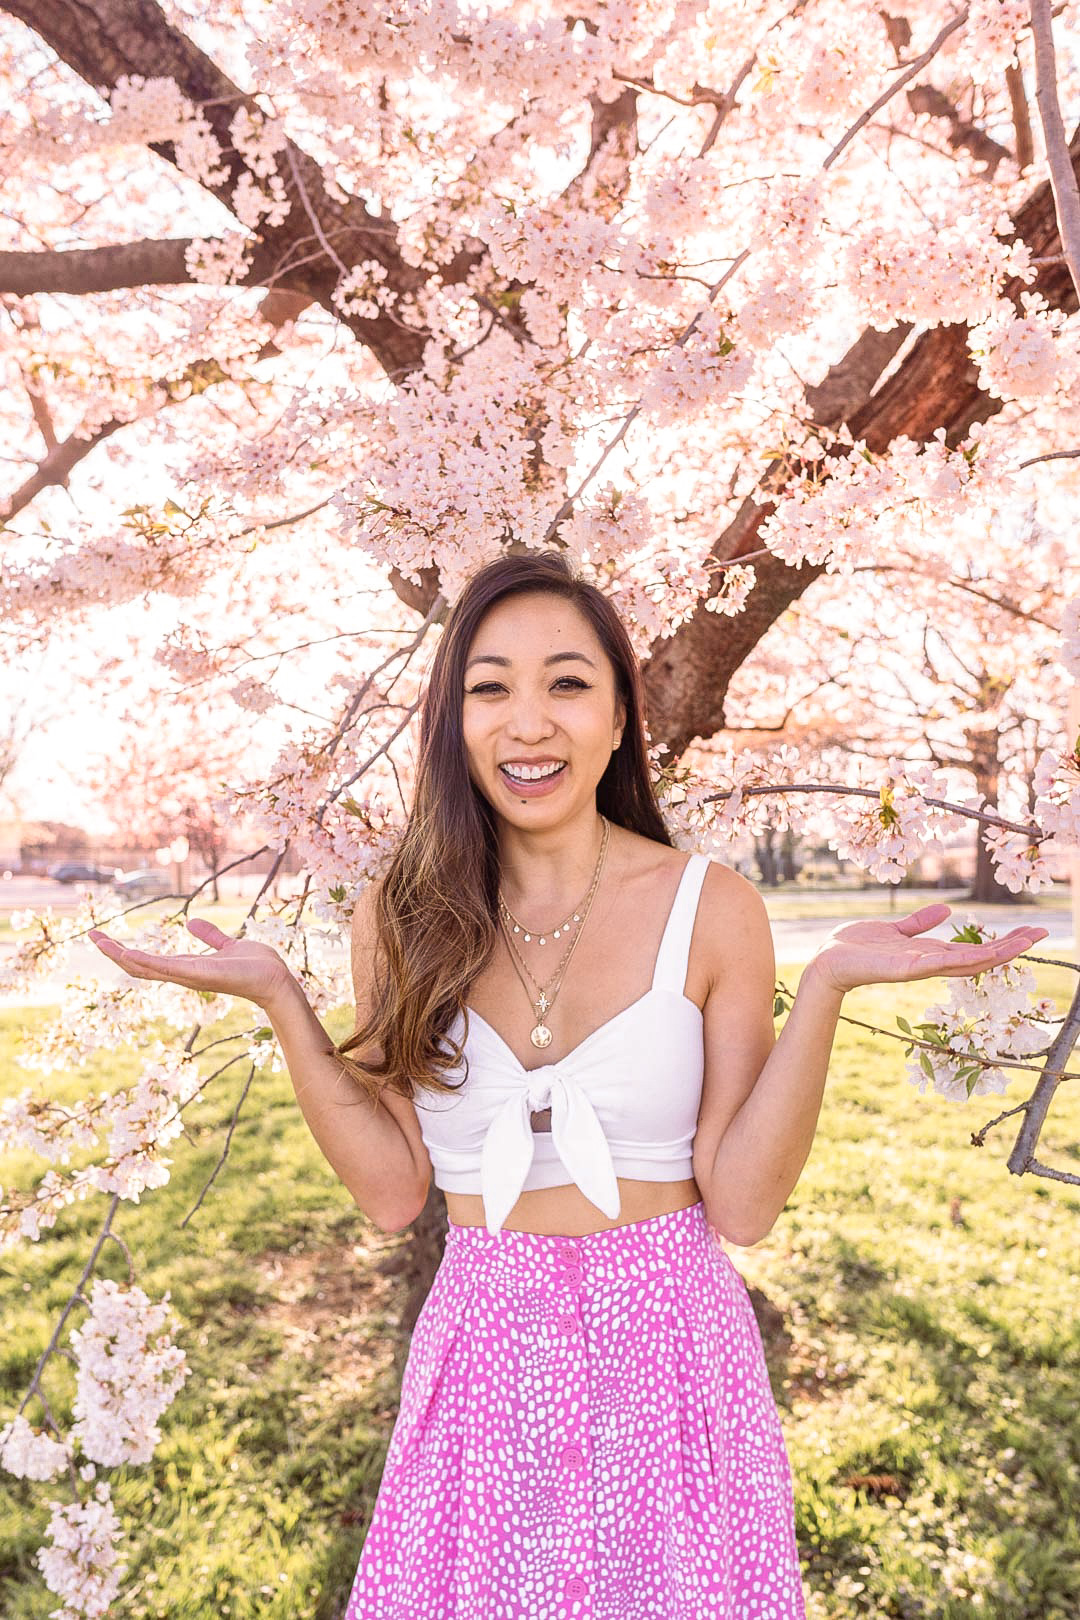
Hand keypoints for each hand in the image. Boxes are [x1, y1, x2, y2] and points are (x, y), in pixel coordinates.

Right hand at [87, 918, 294, 1010]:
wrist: (276, 980)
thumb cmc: (255, 966)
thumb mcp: (228, 945)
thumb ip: (210, 936)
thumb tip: (191, 923)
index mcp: (188, 967)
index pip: (149, 960)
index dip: (125, 950)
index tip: (105, 938)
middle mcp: (184, 974)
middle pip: (140, 965)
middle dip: (114, 952)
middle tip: (91, 935)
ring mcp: (190, 976)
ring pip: (148, 967)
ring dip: (122, 955)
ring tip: (100, 942)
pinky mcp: (201, 974)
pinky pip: (169, 968)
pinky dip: (148, 961)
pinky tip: (129, 953)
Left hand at [806, 903, 1048, 994]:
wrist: (827, 962)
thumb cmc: (856, 948)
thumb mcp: (893, 931)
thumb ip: (919, 924)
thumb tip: (947, 910)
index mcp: (928, 954)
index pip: (974, 948)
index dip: (1003, 942)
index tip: (1031, 931)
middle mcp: (928, 963)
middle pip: (978, 957)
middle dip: (1010, 947)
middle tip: (1040, 934)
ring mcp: (917, 968)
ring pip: (963, 962)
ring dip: (993, 954)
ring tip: (1022, 943)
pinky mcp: (900, 969)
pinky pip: (932, 964)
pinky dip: (955, 959)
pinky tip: (978, 954)